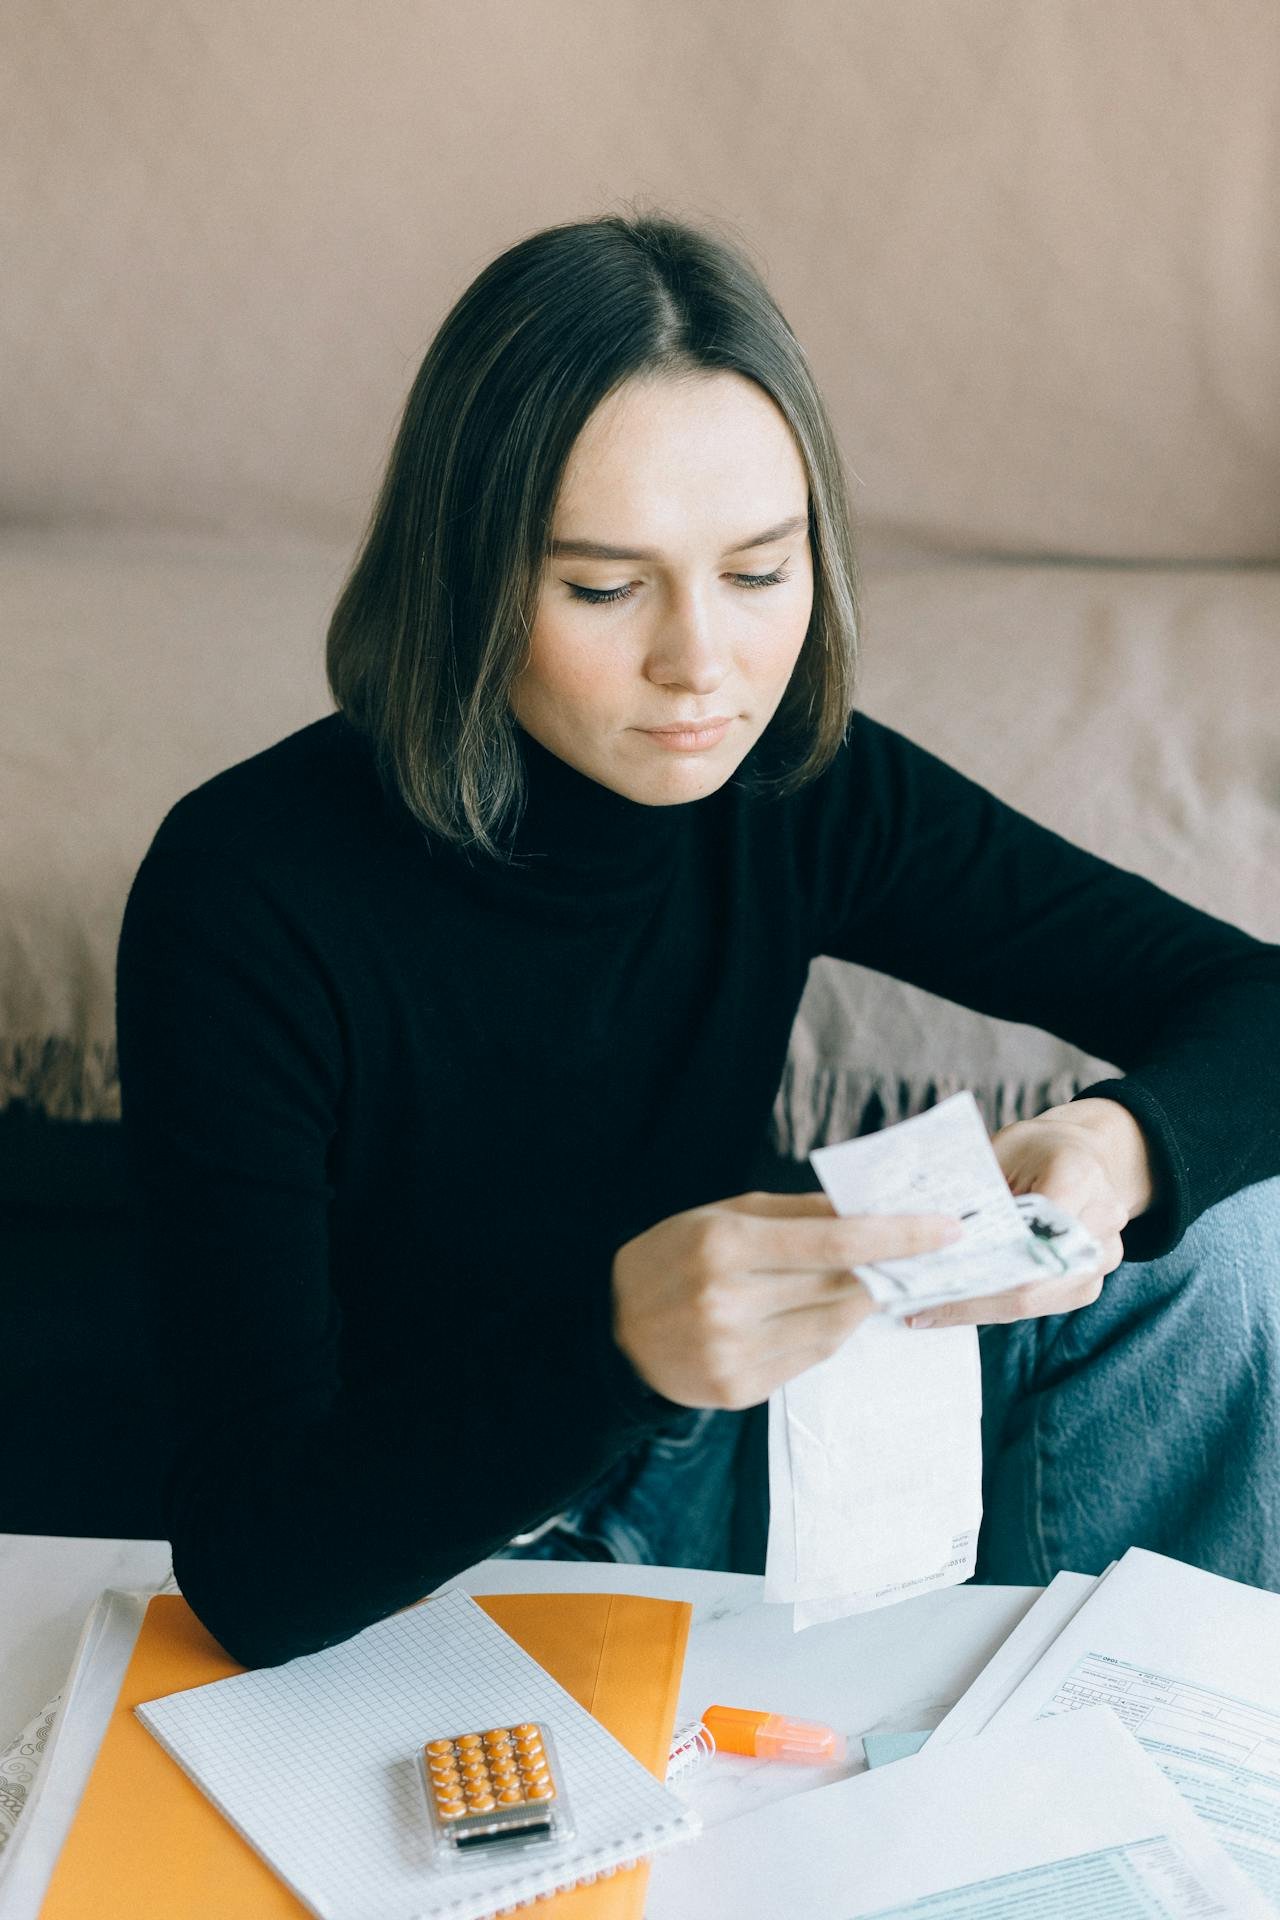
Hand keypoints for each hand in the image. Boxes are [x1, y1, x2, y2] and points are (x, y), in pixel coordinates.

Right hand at [612, 1191, 963, 1408]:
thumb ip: (796, 1213)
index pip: (834, 1241)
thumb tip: (870, 1206)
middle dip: (886, 1270)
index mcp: (726, 1246)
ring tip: (863, 1282)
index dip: (899, 1237)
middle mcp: (730, 1304)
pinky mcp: (741, 1390)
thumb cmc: (672, 1259)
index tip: (948, 1228)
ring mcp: (735, 1354)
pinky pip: (811, 1358)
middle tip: (921, 1253)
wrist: (612, 1335)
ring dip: (858, 1302)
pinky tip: (815, 1314)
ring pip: (835, 1328)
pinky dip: (827, 1332)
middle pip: (842, 1286)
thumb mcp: (721, 1215)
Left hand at [905, 1100, 1145, 1330]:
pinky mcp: (1088, 1281)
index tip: (932, 1274)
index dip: (982, 1263)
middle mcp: (1101, 1221)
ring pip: (1033, 1301)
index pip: (1031, 1235)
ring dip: (977, 1308)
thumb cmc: (1035, 1148)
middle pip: (1032, 1280)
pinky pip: (1038, 1305)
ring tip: (926, 1310)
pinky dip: (994, 1307)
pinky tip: (954, 1306)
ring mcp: (1102, 1257)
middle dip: (970, 1297)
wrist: (1083, 1154)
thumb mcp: (1001, 1149)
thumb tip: (927, 1233)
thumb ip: (977, 1189)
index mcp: (1079, 1177)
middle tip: (916, 1306)